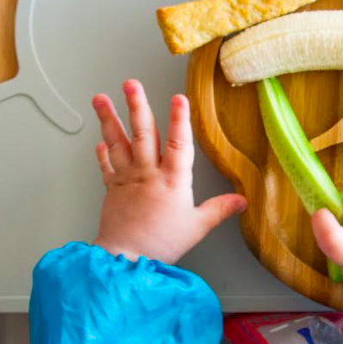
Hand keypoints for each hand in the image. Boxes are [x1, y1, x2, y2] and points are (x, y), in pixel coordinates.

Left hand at [91, 79, 246, 263]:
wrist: (125, 259)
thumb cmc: (161, 243)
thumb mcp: (197, 227)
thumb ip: (219, 209)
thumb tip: (242, 200)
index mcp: (173, 180)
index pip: (179, 143)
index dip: (180, 120)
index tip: (178, 98)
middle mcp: (148, 174)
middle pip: (143, 133)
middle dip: (137, 106)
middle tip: (131, 84)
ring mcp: (127, 179)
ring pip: (118, 143)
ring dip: (109, 119)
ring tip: (100, 98)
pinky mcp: (112, 189)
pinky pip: (106, 165)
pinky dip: (102, 151)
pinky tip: (100, 138)